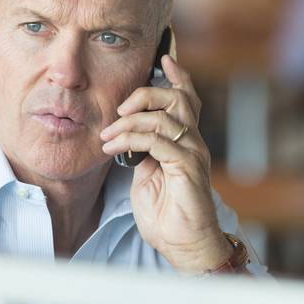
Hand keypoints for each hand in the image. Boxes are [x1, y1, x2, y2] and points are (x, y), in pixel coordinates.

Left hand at [99, 55, 227, 273]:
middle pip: (177, 99)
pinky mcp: (188, 168)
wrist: (183, 245)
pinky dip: (132, 140)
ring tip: (109, 136)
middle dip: (145, 95)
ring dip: (129, 122)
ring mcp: (193, 154)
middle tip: (120, 109)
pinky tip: (115, 149)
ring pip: (164, 117)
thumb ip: (143, 152)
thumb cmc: (166, 214)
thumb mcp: (146, 176)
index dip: (178, 77)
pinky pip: (158, 142)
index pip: (187, 100)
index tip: (163, 58)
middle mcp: (194, 143)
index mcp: (185, 142)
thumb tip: (127, 136)